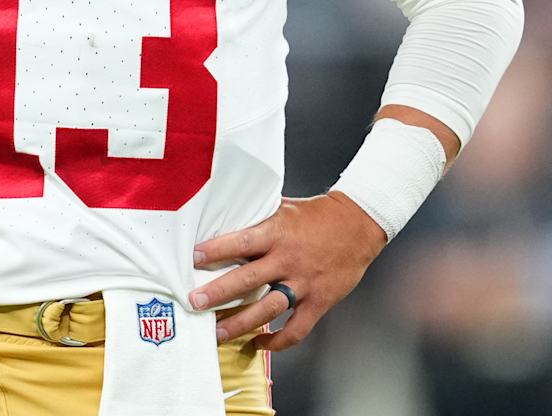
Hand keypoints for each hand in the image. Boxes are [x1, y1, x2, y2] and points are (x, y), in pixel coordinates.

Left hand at [189, 191, 387, 350]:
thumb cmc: (317, 214)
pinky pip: (296, 329)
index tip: (193, 257)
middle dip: (218, 293)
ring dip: (241, 323)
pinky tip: (258, 344)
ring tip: (217, 333)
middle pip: (248, 279)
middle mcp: (288, 259)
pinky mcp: (318, 302)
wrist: (358, 225)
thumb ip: (257, 216)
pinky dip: (277, 342)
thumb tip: (225, 214)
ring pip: (268, 309)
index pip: (242, 241)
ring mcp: (303, 283)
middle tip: (194, 302)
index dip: (216, 250)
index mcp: (277, 232)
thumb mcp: (284, 207)